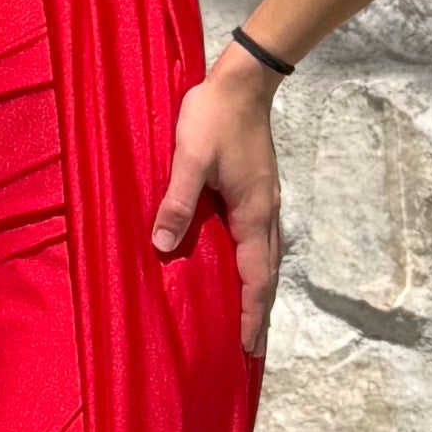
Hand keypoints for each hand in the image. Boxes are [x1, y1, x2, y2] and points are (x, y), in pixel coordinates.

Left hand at [150, 43, 284, 357]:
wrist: (243, 82)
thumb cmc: (214, 117)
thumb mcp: (190, 158)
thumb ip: (178, 201)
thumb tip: (162, 244)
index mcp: (252, 212)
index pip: (256, 276)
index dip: (251, 313)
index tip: (248, 346)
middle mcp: (266, 213)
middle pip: (268, 275)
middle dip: (261, 313)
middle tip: (252, 349)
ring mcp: (266, 202)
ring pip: (268, 259)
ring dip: (261, 292)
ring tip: (252, 320)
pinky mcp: (259, 192)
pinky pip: (262, 242)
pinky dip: (258, 268)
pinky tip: (245, 271)